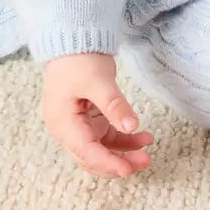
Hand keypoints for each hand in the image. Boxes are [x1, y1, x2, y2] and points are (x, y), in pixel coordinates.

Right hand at [42, 51, 153, 178]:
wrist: (74, 39)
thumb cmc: (79, 58)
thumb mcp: (98, 81)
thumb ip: (114, 105)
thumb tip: (132, 127)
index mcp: (62, 123)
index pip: (86, 152)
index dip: (107, 163)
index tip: (128, 170)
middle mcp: (67, 129)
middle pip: (92, 156)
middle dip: (118, 162)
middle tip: (145, 162)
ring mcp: (78, 125)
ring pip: (101, 149)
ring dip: (123, 153)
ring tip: (147, 153)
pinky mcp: (89, 119)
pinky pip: (107, 136)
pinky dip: (124, 139)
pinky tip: (143, 137)